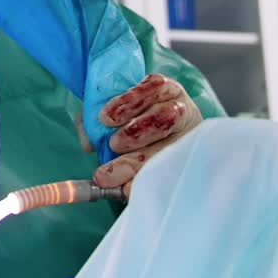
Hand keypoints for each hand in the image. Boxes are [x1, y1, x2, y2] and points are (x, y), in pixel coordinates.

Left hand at [90, 73, 201, 196]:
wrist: (152, 135)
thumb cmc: (128, 118)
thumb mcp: (112, 112)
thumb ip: (95, 121)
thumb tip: (89, 144)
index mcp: (164, 89)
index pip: (154, 87)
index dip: (130, 101)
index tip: (104, 117)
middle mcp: (180, 110)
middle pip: (165, 118)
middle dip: (136, 132)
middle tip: (113, 144)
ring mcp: (188, 138)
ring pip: (171, 148)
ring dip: (139, 159)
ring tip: (112, 170)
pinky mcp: (187, 163)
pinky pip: (170, 175)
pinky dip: (144, 182)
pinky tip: (127, 189)